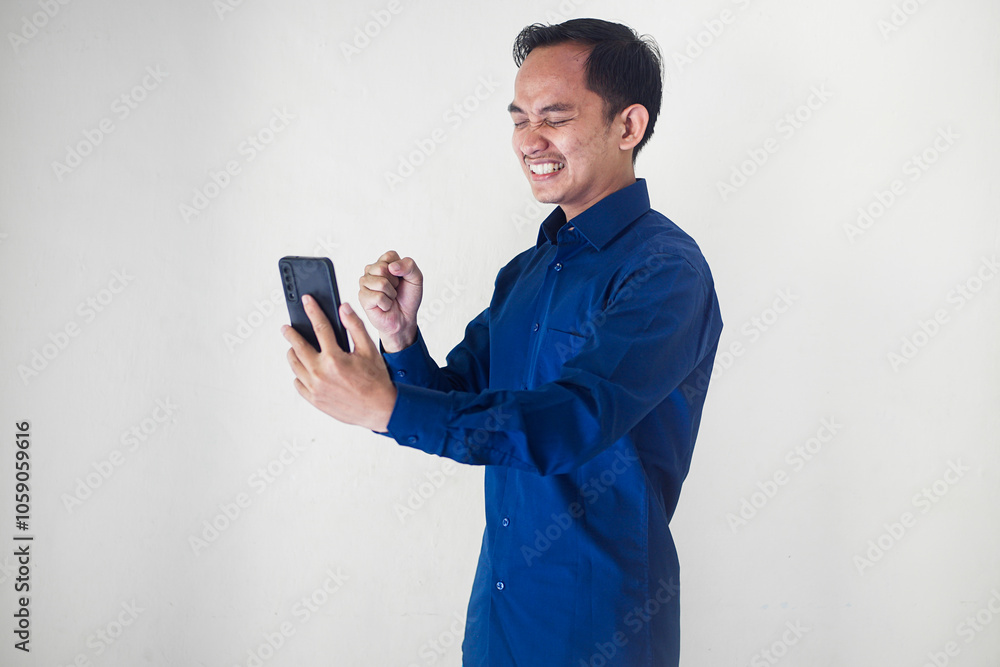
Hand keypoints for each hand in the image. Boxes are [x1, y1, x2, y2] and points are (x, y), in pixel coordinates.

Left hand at [282, 294, 396, 431]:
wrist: (380, 409)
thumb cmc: (376, 380)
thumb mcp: (368, 350)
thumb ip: (354, 326)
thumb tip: (343, 308)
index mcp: (334, 359)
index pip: (320, 327)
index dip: (312, 310)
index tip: (306, 301)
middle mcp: (321, 374)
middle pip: (297, 347)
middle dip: (291, 334)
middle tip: (286, 328)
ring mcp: (315, 388)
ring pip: (294, 365)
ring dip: (293, 353)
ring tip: (294, 348)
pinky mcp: (314, 400)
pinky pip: (298, 383)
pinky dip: (298, 374)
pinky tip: (304, 369)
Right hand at [358, 250, 422, 351]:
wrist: (404, 319)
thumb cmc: (408, 298)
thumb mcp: (416, 278)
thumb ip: (409, 266)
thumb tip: (392, 267)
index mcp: (384, 263)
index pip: (390, 255)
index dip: (400, 269)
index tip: (402, 279)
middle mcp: (371, 271)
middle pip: (382, 267)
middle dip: (395, 282)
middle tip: (395, 290)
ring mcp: (365, 283)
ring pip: (381, 283)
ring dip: (391, 294)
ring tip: (390, 297)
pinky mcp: (362, 297)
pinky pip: (378, 297)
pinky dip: (387, 303)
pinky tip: (385, 305)